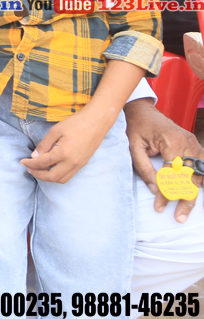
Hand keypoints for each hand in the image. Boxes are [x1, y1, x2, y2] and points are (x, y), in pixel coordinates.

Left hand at [21, 106, 111, 183]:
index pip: (42, 163)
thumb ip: (44, 145)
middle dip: (38, 174)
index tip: (22, 162)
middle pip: (52, 177)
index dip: (30, 164)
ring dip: (48, 177)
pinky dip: (58, 175)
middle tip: (29, 168)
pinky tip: (51, 168)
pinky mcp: (83, 164)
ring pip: (61, 179)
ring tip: (39, 169)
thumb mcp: (55, 131)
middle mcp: (72, 163)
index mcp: (63, 153)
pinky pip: (69, 175)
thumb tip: (34, 156)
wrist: (97, 122)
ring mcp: (79, 165)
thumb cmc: (75, 123)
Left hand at [125, 98, 203, 220]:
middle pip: (190, 177)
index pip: (172, 174)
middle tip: (179, 217)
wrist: (142, 111)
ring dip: (193, 193)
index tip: (159, 206)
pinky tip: (195, 194)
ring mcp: (194, 143)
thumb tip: (156, 190)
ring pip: (199, 175)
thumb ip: (144, 169)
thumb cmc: (135, 127)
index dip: (167, 192)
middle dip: (185, 199)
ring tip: (185, 211)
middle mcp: (187, 142)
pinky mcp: (194, 145)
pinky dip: (199, 180)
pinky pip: (202, 166)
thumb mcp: (133, 147)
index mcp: (172, 141)